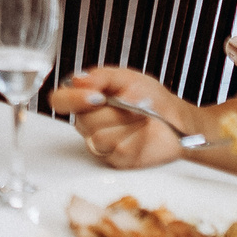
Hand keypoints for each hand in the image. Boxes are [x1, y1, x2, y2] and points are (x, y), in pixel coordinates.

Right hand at [50, 66, 198, 168]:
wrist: (176, 118)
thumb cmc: (150, 97)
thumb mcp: (127, 78)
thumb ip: (101, 77)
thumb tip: (78, 80)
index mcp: (84, 99)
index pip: (60, 101)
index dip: (73, 100)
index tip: (96, 96)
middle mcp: (88, 123)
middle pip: (84, 121)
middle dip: (113, 111)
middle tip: (131, 104)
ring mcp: (100, 143)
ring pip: (100, 138)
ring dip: (126, 125)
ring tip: (141, 118)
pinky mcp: (116, 159)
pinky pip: (118, 151)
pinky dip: (136, 139)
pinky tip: (143, 133)